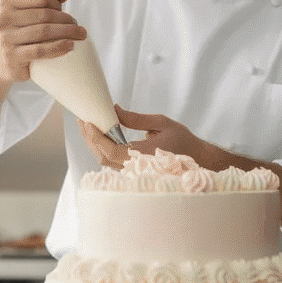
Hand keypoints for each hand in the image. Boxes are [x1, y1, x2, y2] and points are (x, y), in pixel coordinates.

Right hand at [0, 0, 86, 82]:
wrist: (1, 63)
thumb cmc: (20, 35)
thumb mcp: (29, 14)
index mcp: (7, 3)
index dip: (58, 4)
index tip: (66, 14)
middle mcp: (3, 19)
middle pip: (44, 14)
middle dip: (67, 20)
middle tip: (79, 29)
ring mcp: (6, 38)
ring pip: (44, 32)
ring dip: (67, 33)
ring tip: (80, 36)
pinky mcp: (12, 57)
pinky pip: (39, 50)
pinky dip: (57, 48)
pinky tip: (70, 46)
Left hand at [79, 106, 217, 168]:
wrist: (198, 160)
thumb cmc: (183, 141)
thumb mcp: (161, 123)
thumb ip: (136, 119)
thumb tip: (114, 110)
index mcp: (143, 157)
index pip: (111, 149)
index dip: (96, 137)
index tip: (87, 121)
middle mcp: (136, 168)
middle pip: (104, 156)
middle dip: (90, 137)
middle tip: (83, 119)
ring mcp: (135, 172)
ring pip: (106, 160)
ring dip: (95, 143)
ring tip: (88, 125)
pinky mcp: (134, 171)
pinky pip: (113, 161)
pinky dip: (103, 148)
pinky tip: (100, 135)